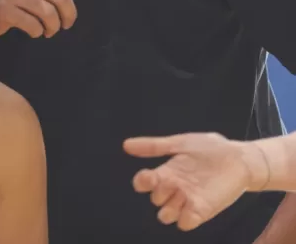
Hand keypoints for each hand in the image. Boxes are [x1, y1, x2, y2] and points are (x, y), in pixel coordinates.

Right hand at [124, 133, 269, 230]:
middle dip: (158, 194)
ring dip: (168, 208)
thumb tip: (126, 145)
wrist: (239, 158)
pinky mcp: (203, 210)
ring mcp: (188, 200)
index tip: (146, 178)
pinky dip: (184, 219)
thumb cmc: (209, 148)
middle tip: (171, 182)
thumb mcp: (179, 143)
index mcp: (167, 171)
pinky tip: (190, 207)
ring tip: (180, 195)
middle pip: (156, 200)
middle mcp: (175, 188)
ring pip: (167, 215)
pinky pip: (187, 222)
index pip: (145, 183)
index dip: (142, 183)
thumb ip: (154, 146)